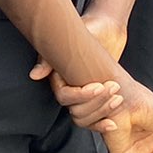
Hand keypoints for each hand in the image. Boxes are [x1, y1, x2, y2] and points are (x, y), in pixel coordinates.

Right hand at [28, 12, 128, 127]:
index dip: (81, 95)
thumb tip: (34, 75)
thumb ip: (49, 60)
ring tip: (118, 98)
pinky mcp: (96, 100)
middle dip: (97, 103)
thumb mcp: (69, 41)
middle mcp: (70, 88)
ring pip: (86, 117)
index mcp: (59, 77)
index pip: (64, 97)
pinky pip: (95, 120)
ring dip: (103, 111)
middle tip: (114, 89)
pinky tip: (113, 123)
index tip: (98, 86)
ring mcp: (83, 96)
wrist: (106, 29)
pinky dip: (103, 123)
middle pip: (77, 110)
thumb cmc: (87, 30)